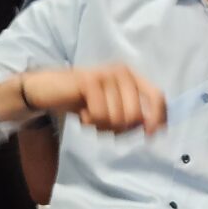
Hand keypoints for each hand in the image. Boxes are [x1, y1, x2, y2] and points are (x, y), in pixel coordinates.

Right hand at [5, 65, 165, 134]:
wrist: (49, 91)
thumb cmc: (84, 101)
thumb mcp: (112, 110)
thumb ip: (132, 117)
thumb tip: (151, 130)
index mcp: (133, 77)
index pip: (157, 97)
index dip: (158, 118)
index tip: (150, 136)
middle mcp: (123, 72)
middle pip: (136, 114)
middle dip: (120, 129)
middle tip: (103, 125)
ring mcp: (107, 75)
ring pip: (117, 118)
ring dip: (103, 126)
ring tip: (91, 117)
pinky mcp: (90, 82)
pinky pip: (100, 115)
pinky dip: (91, 122)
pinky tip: (83, 114)